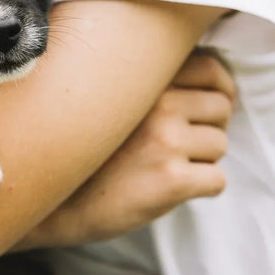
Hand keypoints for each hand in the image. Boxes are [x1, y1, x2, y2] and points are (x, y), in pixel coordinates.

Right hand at [22, 50, 234, 247]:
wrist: (53, 206)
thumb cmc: (81, 154)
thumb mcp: (107, 105)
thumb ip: (146, 86)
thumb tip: (207, 81)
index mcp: (142, 82)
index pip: (209, 68)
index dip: (219, 87)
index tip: (212, 103)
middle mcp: (157, 105)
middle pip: (221, 107)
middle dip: (210, 127)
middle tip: (180, 144)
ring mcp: (166, 142)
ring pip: (219, 145)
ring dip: (201, 160)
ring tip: (163, 167)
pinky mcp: (172, 180)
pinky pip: (216, 180)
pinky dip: (201, 188)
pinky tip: (168, 189)